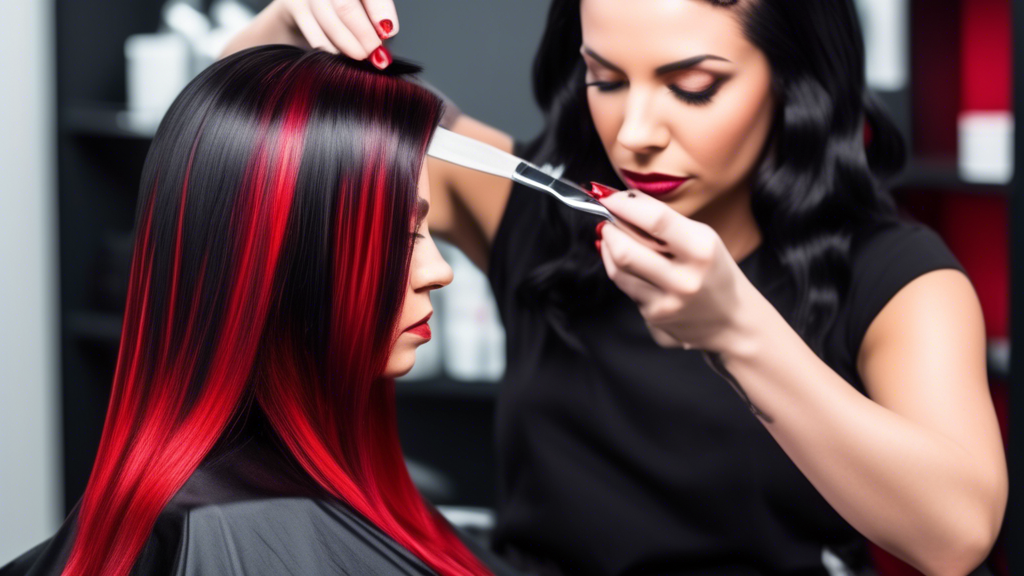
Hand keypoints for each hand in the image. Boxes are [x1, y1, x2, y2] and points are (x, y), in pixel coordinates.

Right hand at [273, 0, 396, 66]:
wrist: (301, 1)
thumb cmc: (340, 3)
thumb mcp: (360, 2)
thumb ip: (374, 14)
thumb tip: (386, 34)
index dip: (381, 11)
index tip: (389, 32)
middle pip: (346, 7)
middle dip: (364, 34)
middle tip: (375, 53)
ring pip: (329, 21)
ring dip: (348, 44)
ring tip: (361, 56)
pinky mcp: (293, 5)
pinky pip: (313, 32)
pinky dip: (330, 48)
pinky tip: (340, 55)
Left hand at [595, 188, 755, 353]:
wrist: (733, 322)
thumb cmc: (714, 271)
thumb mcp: (702, 239)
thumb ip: (665, 220)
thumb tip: (625, 199)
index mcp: (702, 249)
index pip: (655, 220)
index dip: (625, 205)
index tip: (609, 197)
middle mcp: (684, 278)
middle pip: (626, 250)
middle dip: (609, 229)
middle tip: (606, 219)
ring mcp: (667, 301)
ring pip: (618, 269)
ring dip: (607, 247)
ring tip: (610, 236)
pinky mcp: (654, 316)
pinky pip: (624, 286)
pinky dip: (616, 267)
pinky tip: (620, 259)